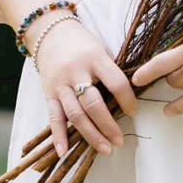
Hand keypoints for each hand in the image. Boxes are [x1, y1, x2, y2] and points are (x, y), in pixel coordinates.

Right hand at [29, 16, 138, 158]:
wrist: (49, 30)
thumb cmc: (82, 42)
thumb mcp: (101, 48)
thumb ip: (111, 71)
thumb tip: (129, 97)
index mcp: (95, 58)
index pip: (116, 83)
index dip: (127, 100)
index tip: (134, 113)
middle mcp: (77, 72)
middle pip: (93, 104)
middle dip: (108, 126)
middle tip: (120, 141)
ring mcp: (60, 84)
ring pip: (75, 115)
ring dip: (91, 135)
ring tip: (106, 149)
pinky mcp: (48, 92)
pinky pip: (53, 117)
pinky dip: (58, 135)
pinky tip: (63, 151)